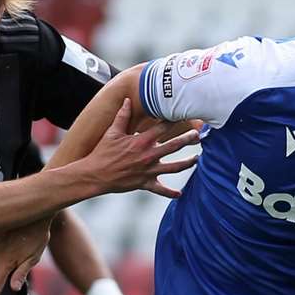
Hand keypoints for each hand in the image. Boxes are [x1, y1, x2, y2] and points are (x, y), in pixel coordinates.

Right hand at [84, 100, 199, 197]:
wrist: (95, 175)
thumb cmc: (102, 152)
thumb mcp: (112, 132)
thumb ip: (122, 116)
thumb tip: (127, 101)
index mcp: (142, 141)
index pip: (163, 127)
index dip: (175, 120)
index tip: (185, 114)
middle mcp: (149, 155)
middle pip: (174, 145)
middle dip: (188, 139)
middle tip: (198, 135)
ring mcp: (148, 171)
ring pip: (174, 167)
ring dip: (187, 163)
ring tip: (197, 159)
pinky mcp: (145, 183)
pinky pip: (160, 190)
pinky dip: (170, 193)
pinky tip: (179, 194)